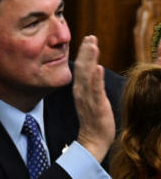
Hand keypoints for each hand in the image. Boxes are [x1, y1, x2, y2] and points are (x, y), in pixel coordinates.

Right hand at [73, 36, 114, 161]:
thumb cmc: (95, 123)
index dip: (85, 54)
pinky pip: (95, 91)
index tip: (88, 40)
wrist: (92, 142)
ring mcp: (88, 100)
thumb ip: (92, 87)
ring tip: (92, 45)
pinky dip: (95, 79)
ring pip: (87, 76)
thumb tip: (94, 74)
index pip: (82, 69)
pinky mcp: (96, 107)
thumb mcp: (92, 101)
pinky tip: (97, 67)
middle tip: (90, 36)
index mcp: (81, 92)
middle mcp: (82, 93)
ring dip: (89, 59)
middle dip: (86, 52)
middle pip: (83, 69)